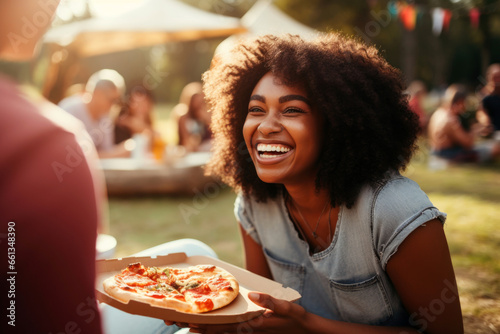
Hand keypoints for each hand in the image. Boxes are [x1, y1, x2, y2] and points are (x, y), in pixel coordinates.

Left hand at [169, 292, 308, 333]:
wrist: (308, 333)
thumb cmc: (298, 320)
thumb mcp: (287, 308)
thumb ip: (270, 301)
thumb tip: (253, 295)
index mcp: (253, 325)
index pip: (224, 327)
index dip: (206, 325)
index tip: (189, 321)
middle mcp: (248, 331)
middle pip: (218, 331)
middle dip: (200, 327)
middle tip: (178, 321)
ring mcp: (250, 333)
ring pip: (223, 333)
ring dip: (206, 329)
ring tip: (188, 323)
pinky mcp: (254, 332)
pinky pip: (232, 332)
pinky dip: (219, 330)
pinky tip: (212, 326)